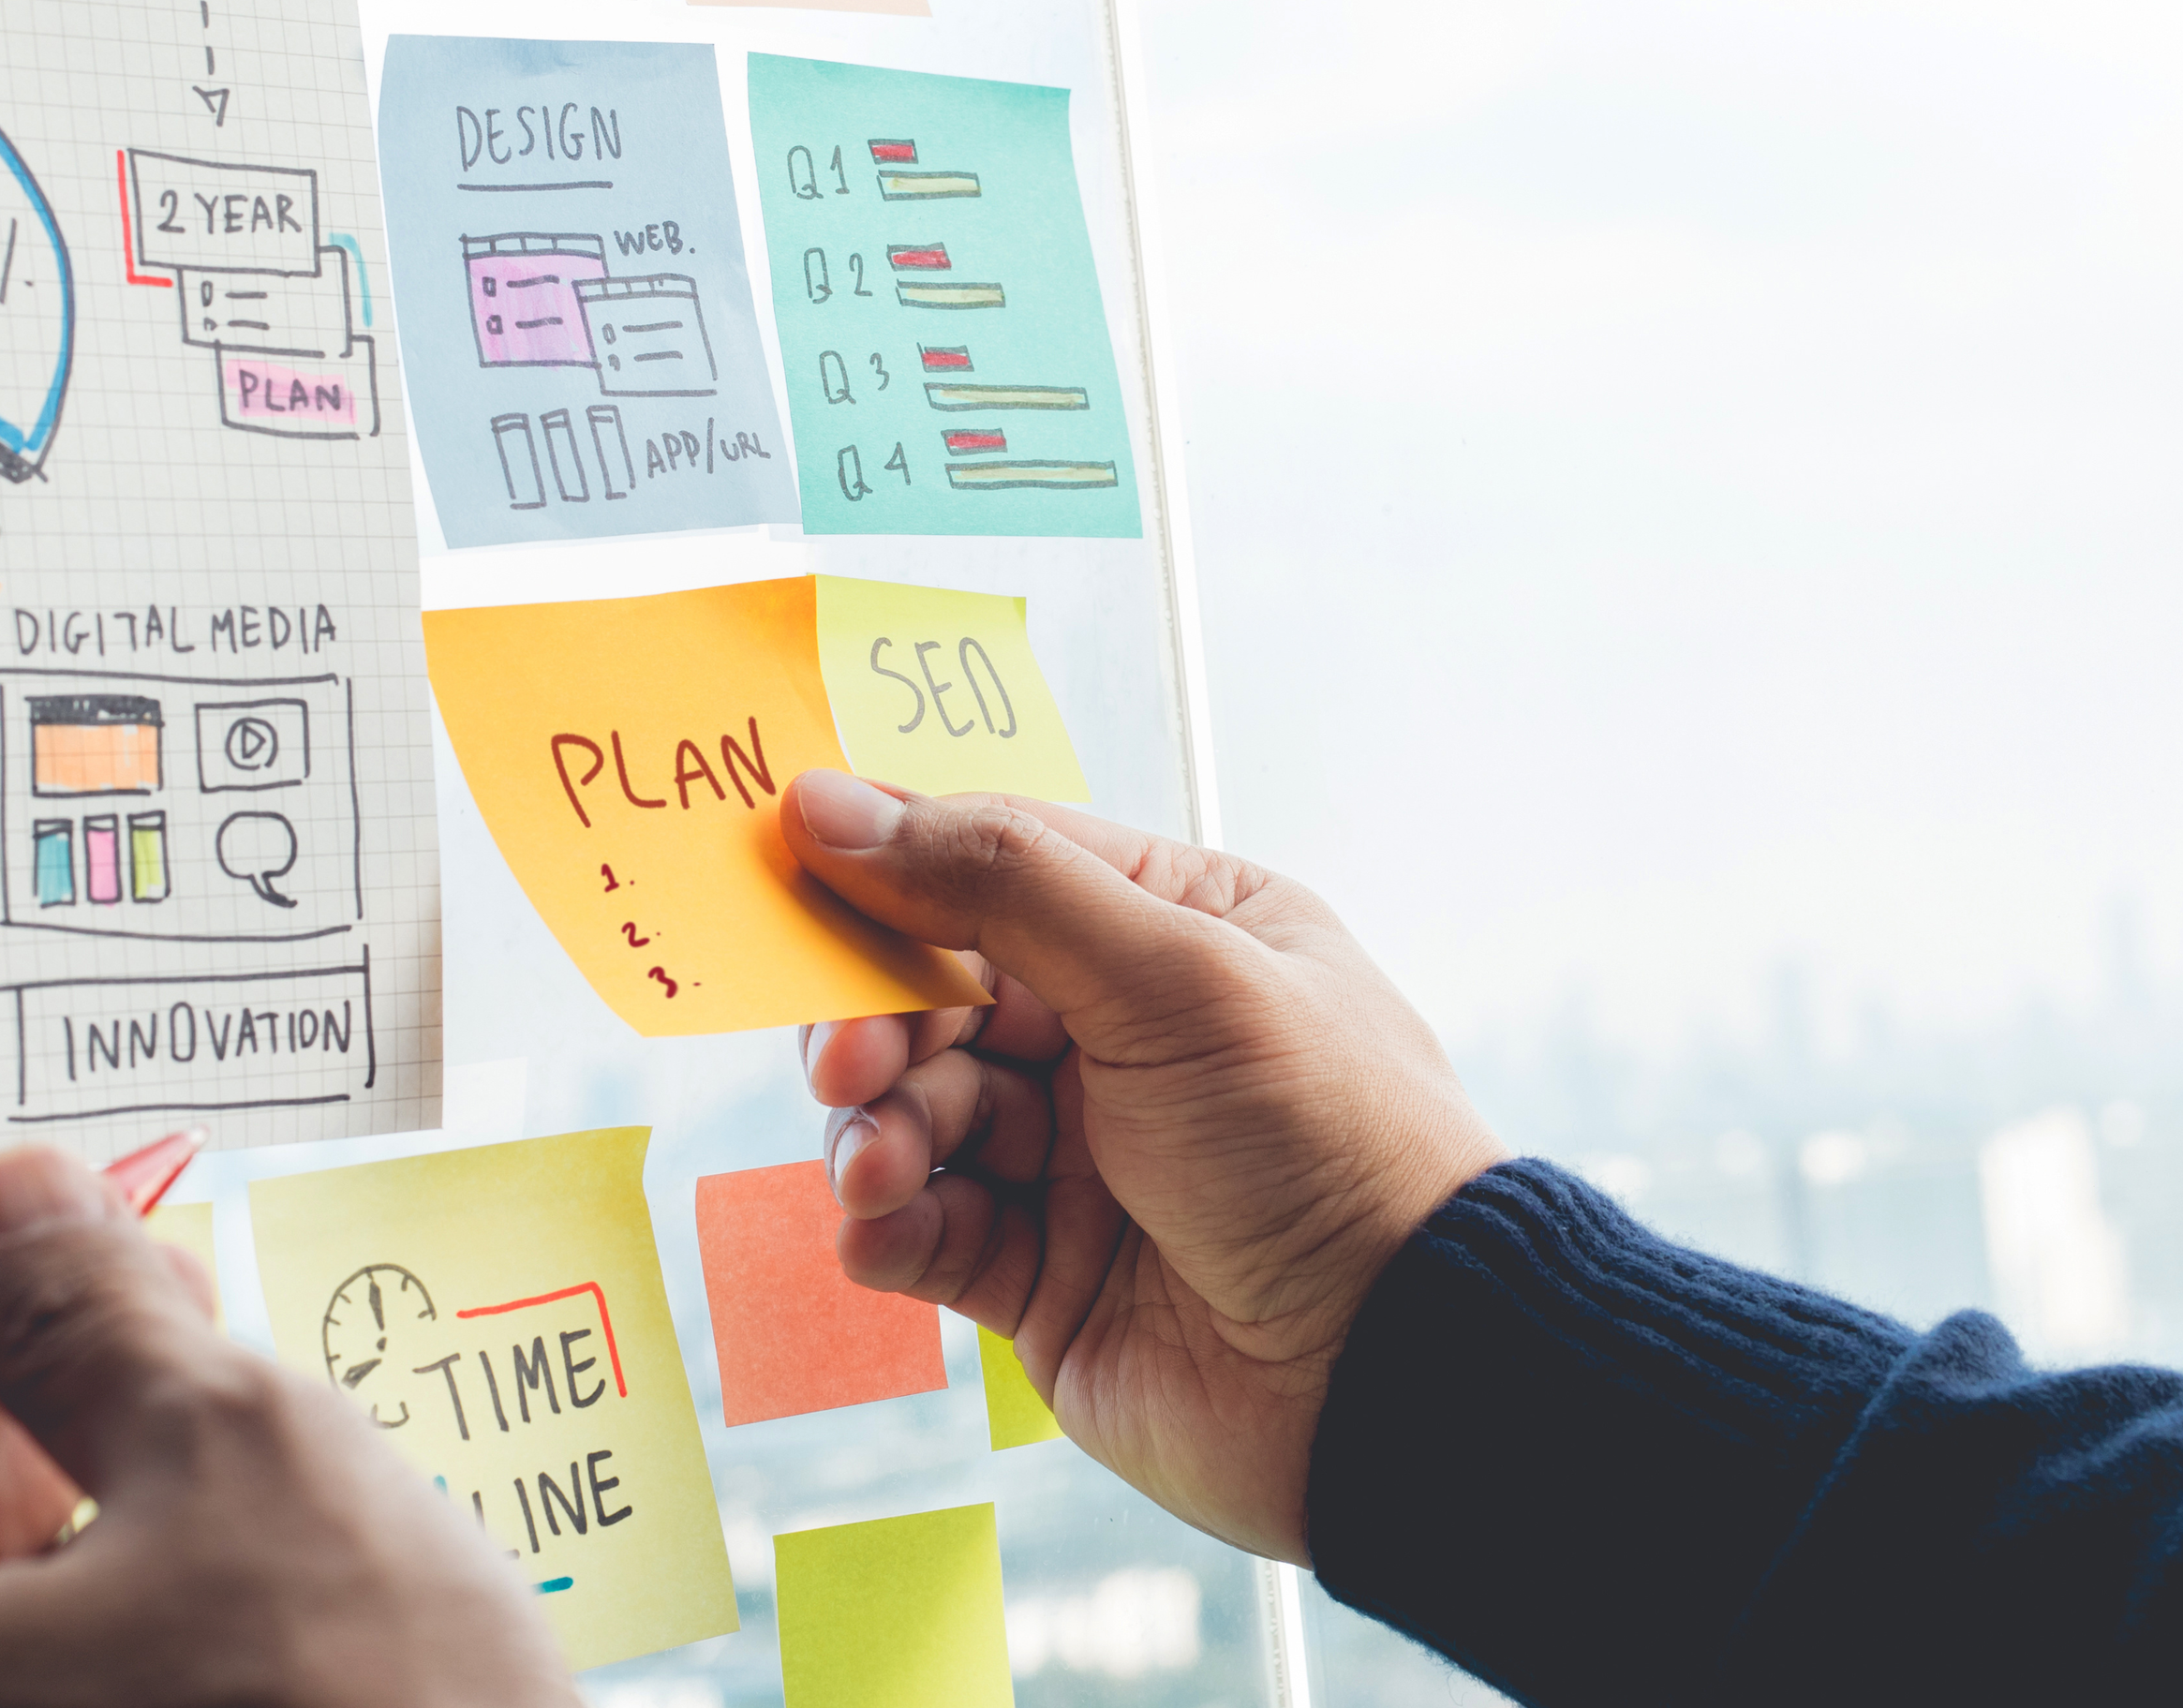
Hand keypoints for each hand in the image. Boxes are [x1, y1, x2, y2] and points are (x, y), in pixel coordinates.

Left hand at [0, 1147, 575, 1707]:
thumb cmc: (356, 1691)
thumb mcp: (226, 1442)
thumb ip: (93, 1310)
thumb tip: (15, 1194)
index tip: (25, 1210)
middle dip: (3, 1356)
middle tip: (116, 1253)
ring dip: (67, 1425)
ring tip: (177, 1330)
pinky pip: (51, 1614)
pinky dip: (111, 1513)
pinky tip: (199, 1443)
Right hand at [784, 771, 1507, 1563]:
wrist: (1396, 1378)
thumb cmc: (1321, 1142)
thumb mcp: (1174, 976)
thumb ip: (1000, 884)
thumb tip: (831, 803)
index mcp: (1175, 931)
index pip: (1001, 861)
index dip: (890, 858)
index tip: (786, 860)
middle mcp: (1120, 1033)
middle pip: (937, 991)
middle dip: (876, 1019)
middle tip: (846, 1060)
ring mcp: (1078, 1157)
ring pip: (917, 1110)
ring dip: (878, 1130)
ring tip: (884, 1168)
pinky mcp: (1041, 1274)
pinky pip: (925, 1229)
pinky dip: (888, 1226)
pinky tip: (885, 1231)